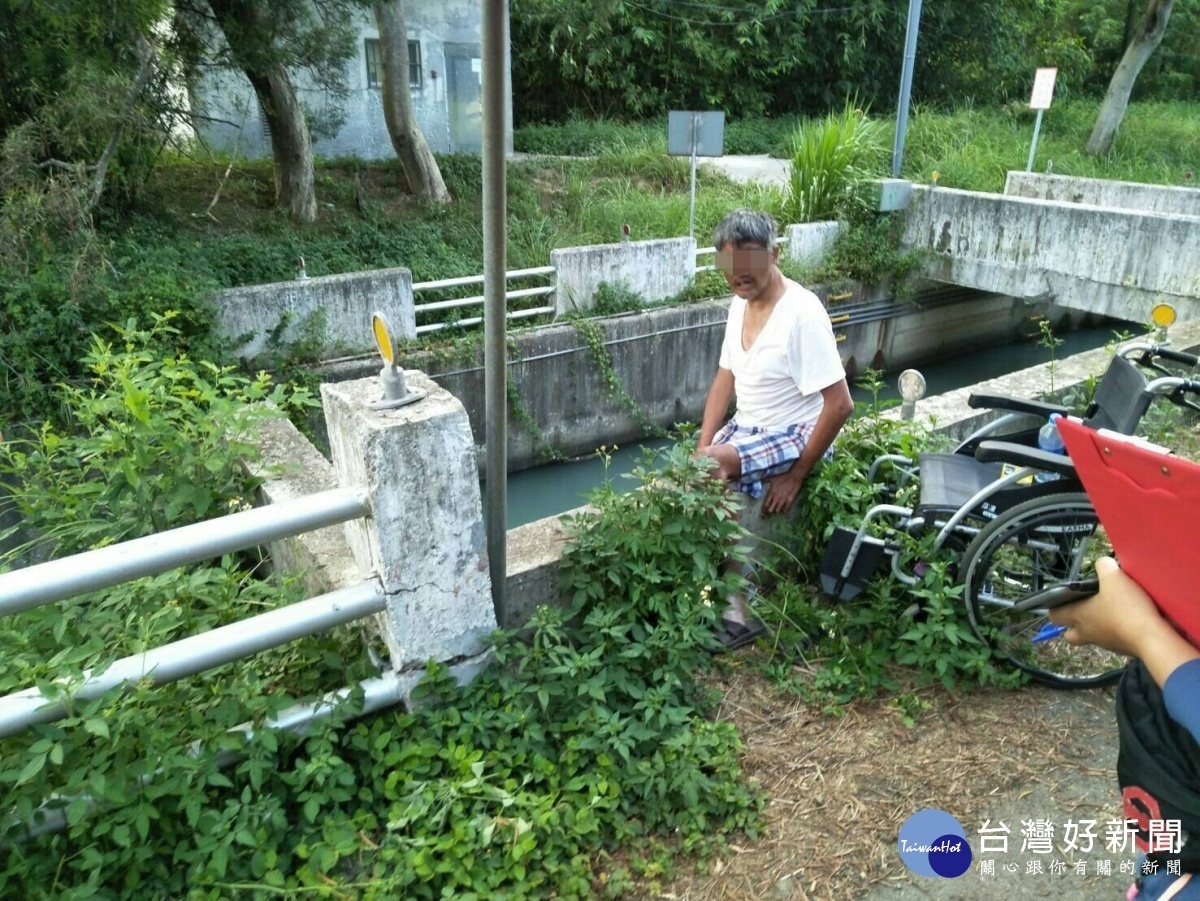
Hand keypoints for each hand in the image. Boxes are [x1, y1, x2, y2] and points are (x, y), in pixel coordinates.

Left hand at [762, 467, 804, 514]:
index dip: (764, 509)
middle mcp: (776, 497)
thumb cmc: (783, 477)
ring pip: (777, 510)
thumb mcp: (773, 478)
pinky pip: (786, 509)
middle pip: (770, 509)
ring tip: (775, 510)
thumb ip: (765, 480)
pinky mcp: (790, 500)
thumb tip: (759, 480)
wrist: (794, 477)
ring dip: (776, 511)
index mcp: (772, 492)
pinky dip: (784, 511)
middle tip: (768, 513)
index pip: (766, 504)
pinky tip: (783, 510)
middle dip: (768, 512)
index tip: (763, 511)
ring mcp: (783, 499)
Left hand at [1047, 557, 1198, 686]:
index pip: (1054, 615)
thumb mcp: (1114, 577)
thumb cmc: (1126, 608)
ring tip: (1112, 609)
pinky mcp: (1123, 648)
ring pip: (1093, 637)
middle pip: (1070, 634)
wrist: (1153, 638)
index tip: (1062, 598)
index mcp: (1079, 615)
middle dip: (1073, 624)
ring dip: (1098, 626)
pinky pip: (1114, 640)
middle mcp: (1088, 632)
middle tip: (1085, 609)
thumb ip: (1104, 566)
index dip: (1055, 607)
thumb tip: (1103, 563)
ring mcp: (1106, 643)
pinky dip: (1118, 630)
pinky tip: (1130, 618)